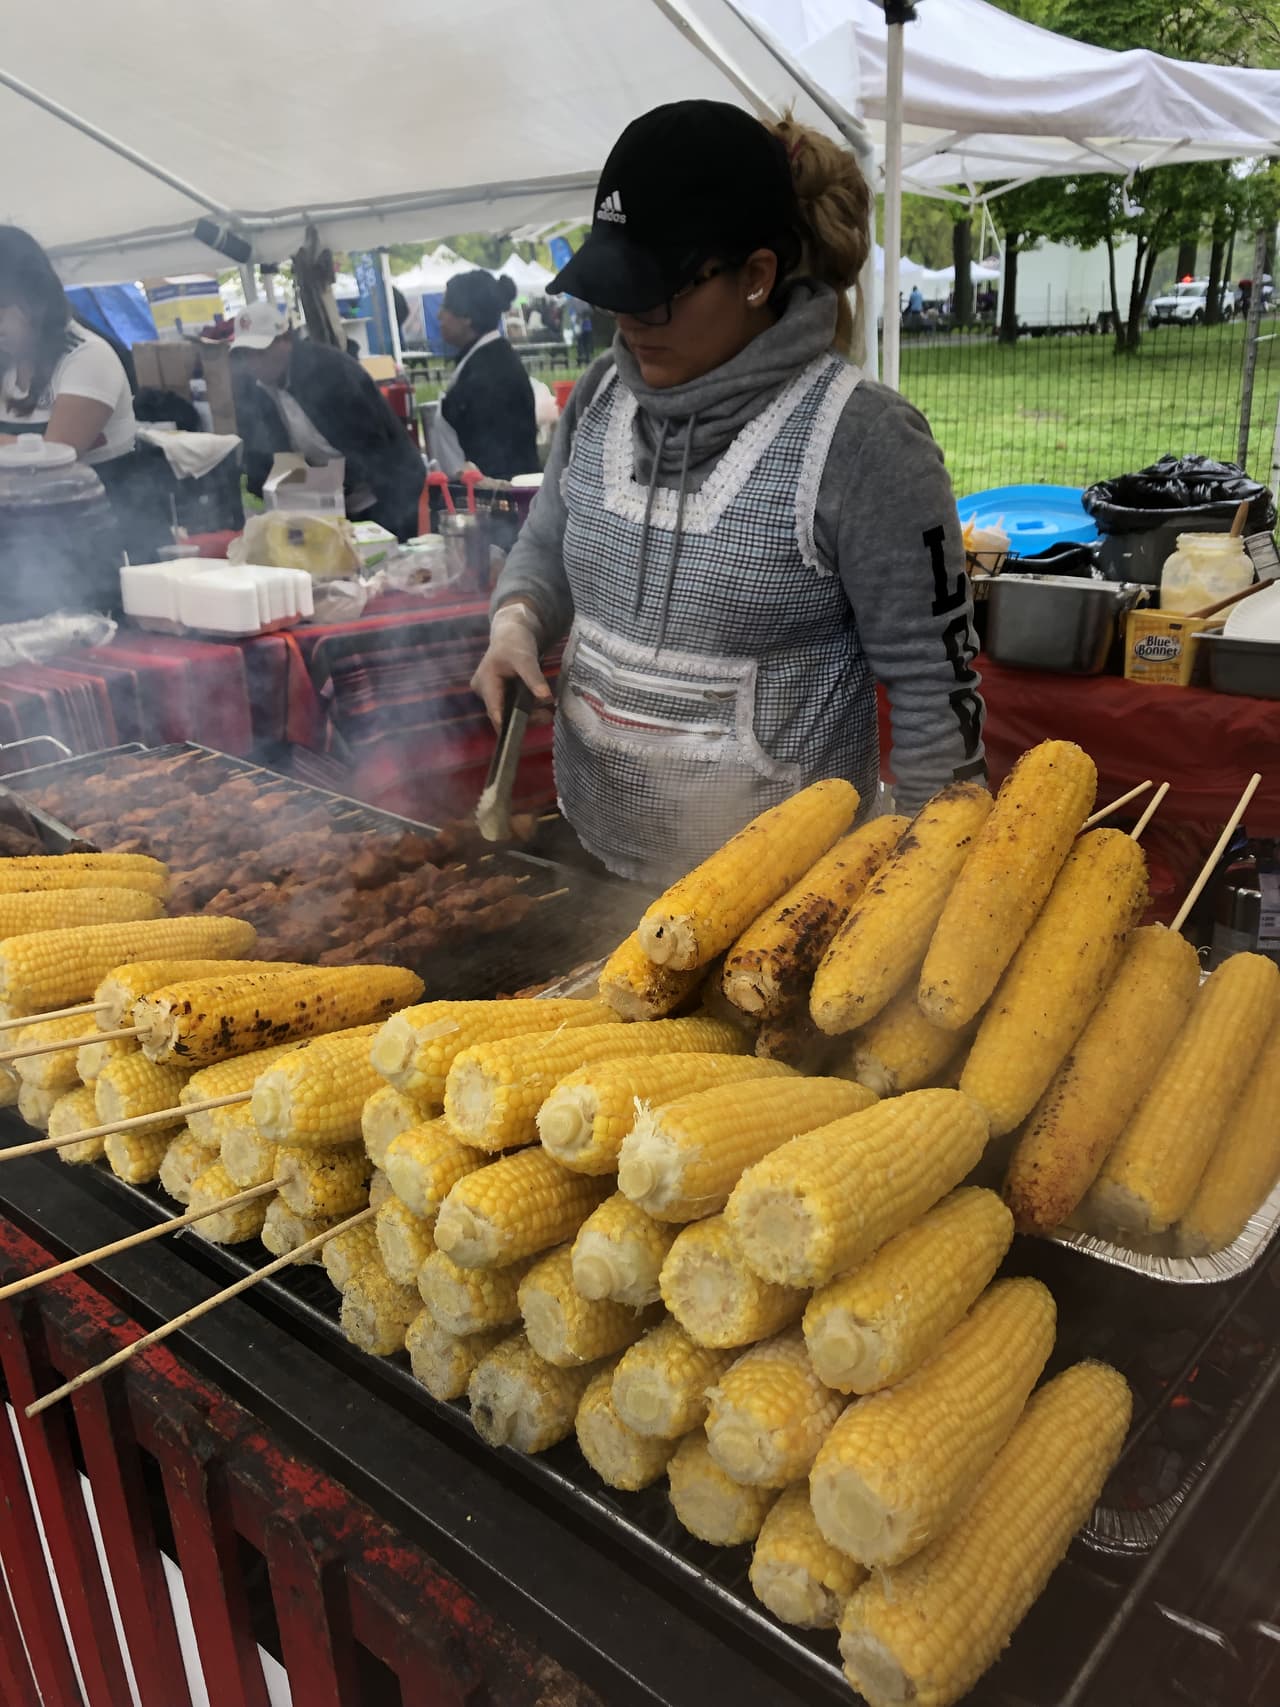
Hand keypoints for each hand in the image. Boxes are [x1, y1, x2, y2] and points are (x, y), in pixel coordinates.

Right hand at [471, 602, 553, 728]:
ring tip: (547, 711)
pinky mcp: (500, 695)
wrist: (513, 633)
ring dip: (528, 714)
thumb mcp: (526, 658)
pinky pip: (512, 707)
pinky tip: (540, 707)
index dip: (505, 724)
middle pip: (502, 714)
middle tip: (547, 716)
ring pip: (509, 712)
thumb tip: (545, 698)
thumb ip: (534, 678)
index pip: (494, 709)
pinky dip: (526, 708)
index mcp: (485, 682)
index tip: (517, 734)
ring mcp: (491, 694)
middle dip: (525, 717)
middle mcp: (484, 691)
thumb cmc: (516, 642)